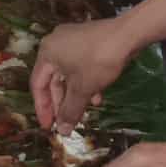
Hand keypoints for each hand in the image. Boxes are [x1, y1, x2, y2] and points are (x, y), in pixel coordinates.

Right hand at [30, 17, 133, 131]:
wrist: (128, 34)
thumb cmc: (98, 61)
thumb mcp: (82, 89)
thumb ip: (70, 111)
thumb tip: (62, 132)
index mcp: (46, 52)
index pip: (38, 85)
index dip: (42, 108)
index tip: (48, 127)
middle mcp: (55, 44)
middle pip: (53, 80)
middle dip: (61, 103)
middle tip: (66, 122)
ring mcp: (71, 40)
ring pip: (68, 74)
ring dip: (74, 95)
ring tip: (83, 113)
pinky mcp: (87, 41)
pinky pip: (79, 66)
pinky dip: (85, 82)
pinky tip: (97, 97)